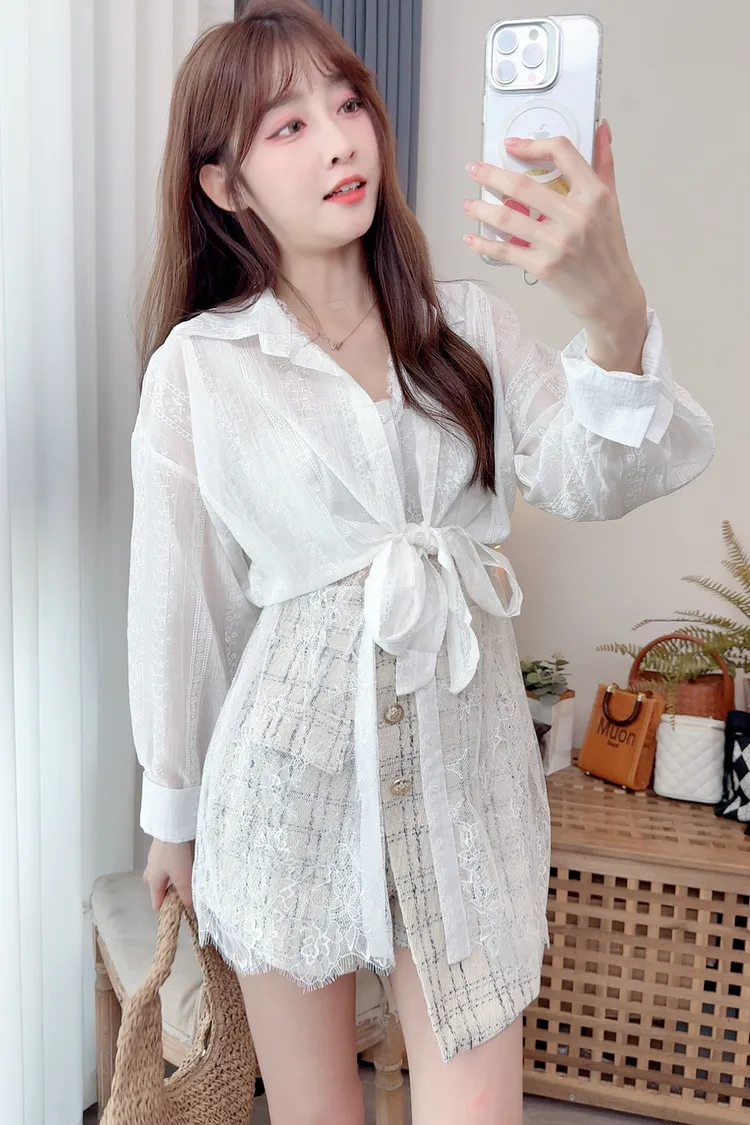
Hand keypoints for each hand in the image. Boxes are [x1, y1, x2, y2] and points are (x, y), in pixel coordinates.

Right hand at [143, 838, 193, 910]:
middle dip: (172, 894)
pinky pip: (166, 864)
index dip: (169, 910)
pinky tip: (184, 862)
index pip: (157, 904)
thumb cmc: (174, 852)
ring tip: (188, 876)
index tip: (181, 911)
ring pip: (163, 876)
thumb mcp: (183, 877)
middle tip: (187, 893)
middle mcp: (150, 872)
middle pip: (160, 890)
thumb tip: (189, 909)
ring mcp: (154, 860)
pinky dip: (174, 867)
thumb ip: (186, 895)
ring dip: (174, 879)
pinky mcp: (161, 850)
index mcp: (152, 882)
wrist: (172, 826)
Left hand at [463, 122, 647, 371]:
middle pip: (522, 185)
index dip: (532, 145)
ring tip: (467, 204)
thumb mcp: (612, 205)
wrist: (613, 297)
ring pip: (508, 217)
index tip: (511, 146)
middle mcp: (576, 216)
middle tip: (473, 169)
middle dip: (490, 175)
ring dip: (481, 209)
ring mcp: (557, 242)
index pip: (562, 153)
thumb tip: (601, 128)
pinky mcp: (543, 267)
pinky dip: (484, 244)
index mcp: (594, 195)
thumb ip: (604, 165)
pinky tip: (471, 239)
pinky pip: (505, 251)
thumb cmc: (610, 251)